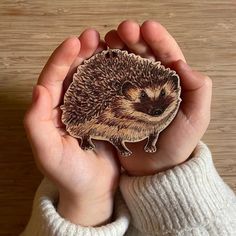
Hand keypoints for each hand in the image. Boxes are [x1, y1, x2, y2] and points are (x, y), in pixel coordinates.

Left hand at [24, 30, 119, 225]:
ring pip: (91, 79)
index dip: (61, 59)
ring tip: (108, 45)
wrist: (93, 188)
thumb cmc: (69, 174)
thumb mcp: (47, 153)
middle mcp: (69, 106)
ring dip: (97, 60)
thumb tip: (38, 90)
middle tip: (94, 36)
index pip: (52, 79)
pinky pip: (107, 92)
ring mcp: (89, 109)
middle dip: (81, 52)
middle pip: (72, 73)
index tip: (75, 41)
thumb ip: (36, 124)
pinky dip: (112, 77)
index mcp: (51, 112)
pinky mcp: (106, 114)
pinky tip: (120, 67)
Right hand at [105, 20, 211, 175]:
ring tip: (107, 41)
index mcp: (170, 83)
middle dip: (132, 39)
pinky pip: (109, 83)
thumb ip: (198, 90)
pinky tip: (97, 62)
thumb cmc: (177, 144)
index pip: (165, 54)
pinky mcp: (116, 104)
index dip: (157, 38)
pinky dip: (103, 71)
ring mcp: (131, 93)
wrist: (154, 167)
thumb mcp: (196, 118)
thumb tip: (182, 63)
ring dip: (116, 50)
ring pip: (124, 65)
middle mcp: (150, 85)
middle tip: (122, 31)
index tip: (146, 27)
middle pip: (142, 55)